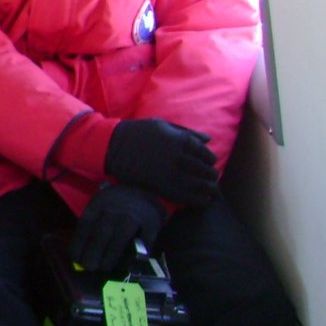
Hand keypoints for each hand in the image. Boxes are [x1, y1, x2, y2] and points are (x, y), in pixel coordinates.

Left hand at [71, 184, 166, 274]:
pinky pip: (144, 239)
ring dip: (111, 255)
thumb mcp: (102, 201)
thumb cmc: (119, 200)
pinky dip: (139, 252)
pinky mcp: (151, 220)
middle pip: (102, 232)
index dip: (79, 242)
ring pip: (120, 237)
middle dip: (93, 252)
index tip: (75, 258)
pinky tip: (132, 262)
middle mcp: (115, 206)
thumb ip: (92, 220)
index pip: (86, 223)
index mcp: (100, 201)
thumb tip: (78, 247)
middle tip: (89, 267)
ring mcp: (134, 213)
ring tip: (105, 268)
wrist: (148, 186)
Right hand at [104, 118, 219, 205]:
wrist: (113, 146)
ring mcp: (170, 173)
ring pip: (199, 185)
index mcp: (180, 140)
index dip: (210, 159)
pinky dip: (197, 200)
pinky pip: (185, 196)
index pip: (205, 153)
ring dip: (208, 189)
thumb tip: (208, 139)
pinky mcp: (161, 186)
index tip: (210, 163)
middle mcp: (178, 157)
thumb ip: (186, 132)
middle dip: (211, 175)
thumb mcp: (162, 124)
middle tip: (212, 179)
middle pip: (204, 170)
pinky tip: (202, 200)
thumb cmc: (138, 132)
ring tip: (211, 192)